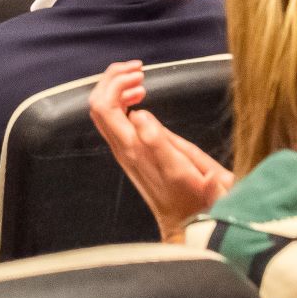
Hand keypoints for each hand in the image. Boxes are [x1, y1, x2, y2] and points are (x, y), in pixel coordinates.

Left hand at [87, 60, 234, 238]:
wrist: (190, 228)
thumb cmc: (198, 200)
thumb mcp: (188, 172)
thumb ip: (162, 145)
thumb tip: (139, 115)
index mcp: (135, 150)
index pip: (105, 108)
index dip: (116, 82)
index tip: (141, 73)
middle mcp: (123, 150)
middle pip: (98, 105)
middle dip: (112, 78)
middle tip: (138, 69)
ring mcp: (124, 152)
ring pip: (103, 112)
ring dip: (116, 87)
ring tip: (140, 79)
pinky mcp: (129, 155)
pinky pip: (114, 120)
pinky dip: (121, 100)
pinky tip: (140, 96)